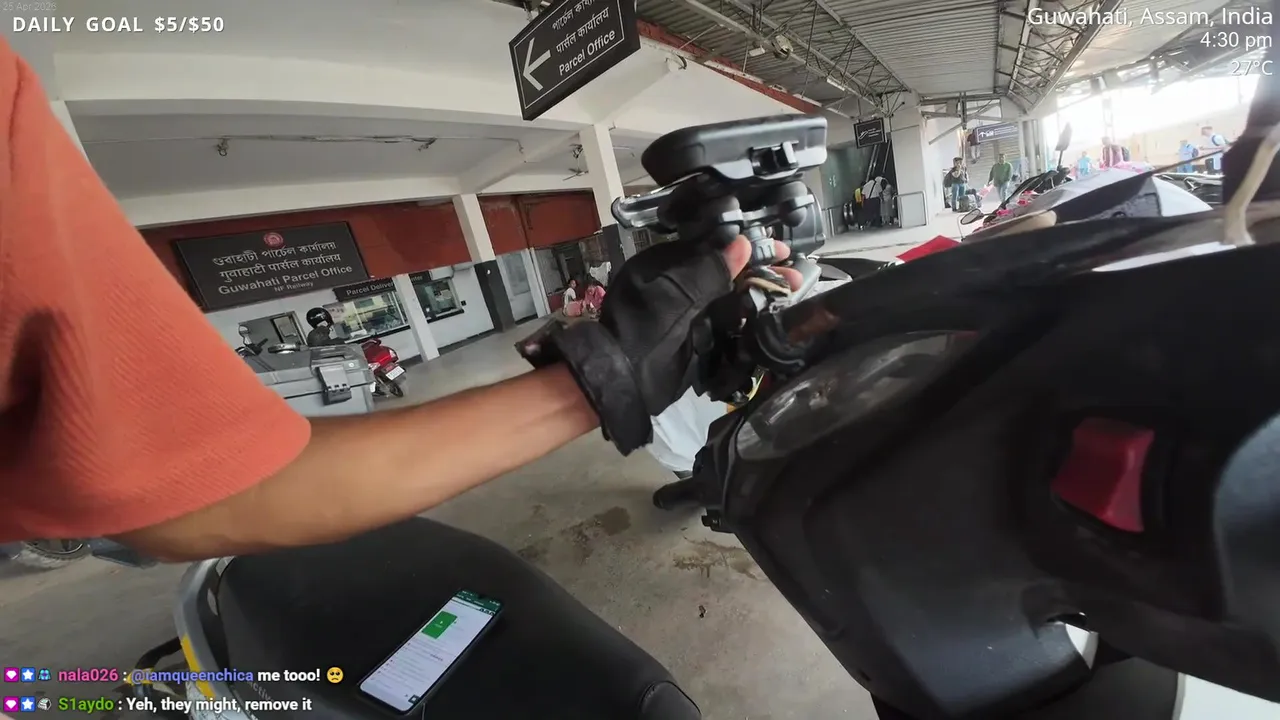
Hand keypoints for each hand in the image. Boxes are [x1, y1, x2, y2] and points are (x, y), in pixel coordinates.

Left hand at [518, 235, 799, 453]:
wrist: (624, 383)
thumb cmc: (643, 332)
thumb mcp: (676, 297)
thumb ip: (709, 271)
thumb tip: (742, 242)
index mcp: (669, 266)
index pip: (715, 246)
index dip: (749, 246)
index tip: (778, 249)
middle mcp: (682, 285)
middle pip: (729, 272)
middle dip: (762, 271)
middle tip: (794, 276)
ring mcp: (691, 313)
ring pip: (733, 297)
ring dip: (761, 294)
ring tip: (793, 292)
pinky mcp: (699, 338)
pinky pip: (729, 323)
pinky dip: (750, 320)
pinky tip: (774, 318)